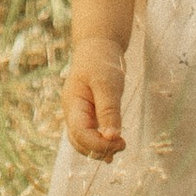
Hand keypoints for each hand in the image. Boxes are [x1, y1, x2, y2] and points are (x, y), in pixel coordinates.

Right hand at [62, 39, 128, 159]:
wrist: (98, 46)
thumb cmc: (101, 61)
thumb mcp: (107, 82)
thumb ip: (108, 110)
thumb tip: (112, 137)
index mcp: (73, 104)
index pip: (80, 134)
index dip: (97, 144)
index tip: (118, 142)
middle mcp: (73, 113)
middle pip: (80, 142)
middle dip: (99, 149)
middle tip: (122, 145)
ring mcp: (80, 114)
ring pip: (84, 141)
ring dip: (101, 148)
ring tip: (120, 147)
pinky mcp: (89, 114)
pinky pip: (92, 134)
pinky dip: (102, 142)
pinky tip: (114, 145)